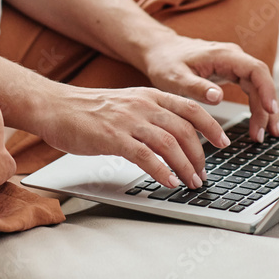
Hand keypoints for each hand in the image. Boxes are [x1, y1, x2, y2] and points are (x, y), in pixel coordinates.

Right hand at [35, 83, 230, 188]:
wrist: (54, 106)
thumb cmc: (88, 110)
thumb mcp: (126, 104)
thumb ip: (150, 114)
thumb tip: (174, 135)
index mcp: (148, 95)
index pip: (191, 108)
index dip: (211, 126)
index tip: (224, 142)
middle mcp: (142, 105)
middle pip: (184, 129)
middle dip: (200, 155)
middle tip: (203, 174)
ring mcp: (127, 120)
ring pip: (168, 143)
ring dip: (185, 166)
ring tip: (191, 182)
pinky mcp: (112, 137)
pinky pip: (145, 156)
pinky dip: (161, 171)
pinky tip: (168, 181)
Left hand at [139, 33, 278, 143]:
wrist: (159, 50)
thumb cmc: (166, 62)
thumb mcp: (176, 78)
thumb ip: (196, 87)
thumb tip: (218, 98)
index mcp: (223, 55)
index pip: (255, 70)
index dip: (266, 90)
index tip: (270, 110)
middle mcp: (233, 57)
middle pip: (260, 81)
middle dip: (266, 108)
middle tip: (262, 134)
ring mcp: (234, 64)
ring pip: (258, 86)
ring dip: (265, 109)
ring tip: (269, 133)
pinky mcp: (231, 72)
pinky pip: (251, 88)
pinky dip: (258, 104)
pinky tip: (264, 120)